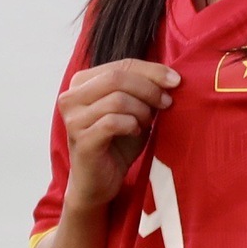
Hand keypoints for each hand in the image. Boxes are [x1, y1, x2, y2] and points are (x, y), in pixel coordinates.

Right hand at [59, 58, 179, 210]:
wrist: (98, 183)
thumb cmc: (116, 144)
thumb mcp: (133, 110)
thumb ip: (143, 91)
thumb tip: (170, 78)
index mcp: (81, 82)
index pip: (121, 64)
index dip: (152, 70)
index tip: (176, 81)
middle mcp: (71, 96)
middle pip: (117, 77)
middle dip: (149, 88)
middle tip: (166, 103)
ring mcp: (73, 118)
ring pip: (117, 99)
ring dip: (141, 110)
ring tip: (146, 123)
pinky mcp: (80, 139)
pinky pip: (113, 122)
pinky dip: (131, 125)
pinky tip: (135, 132)